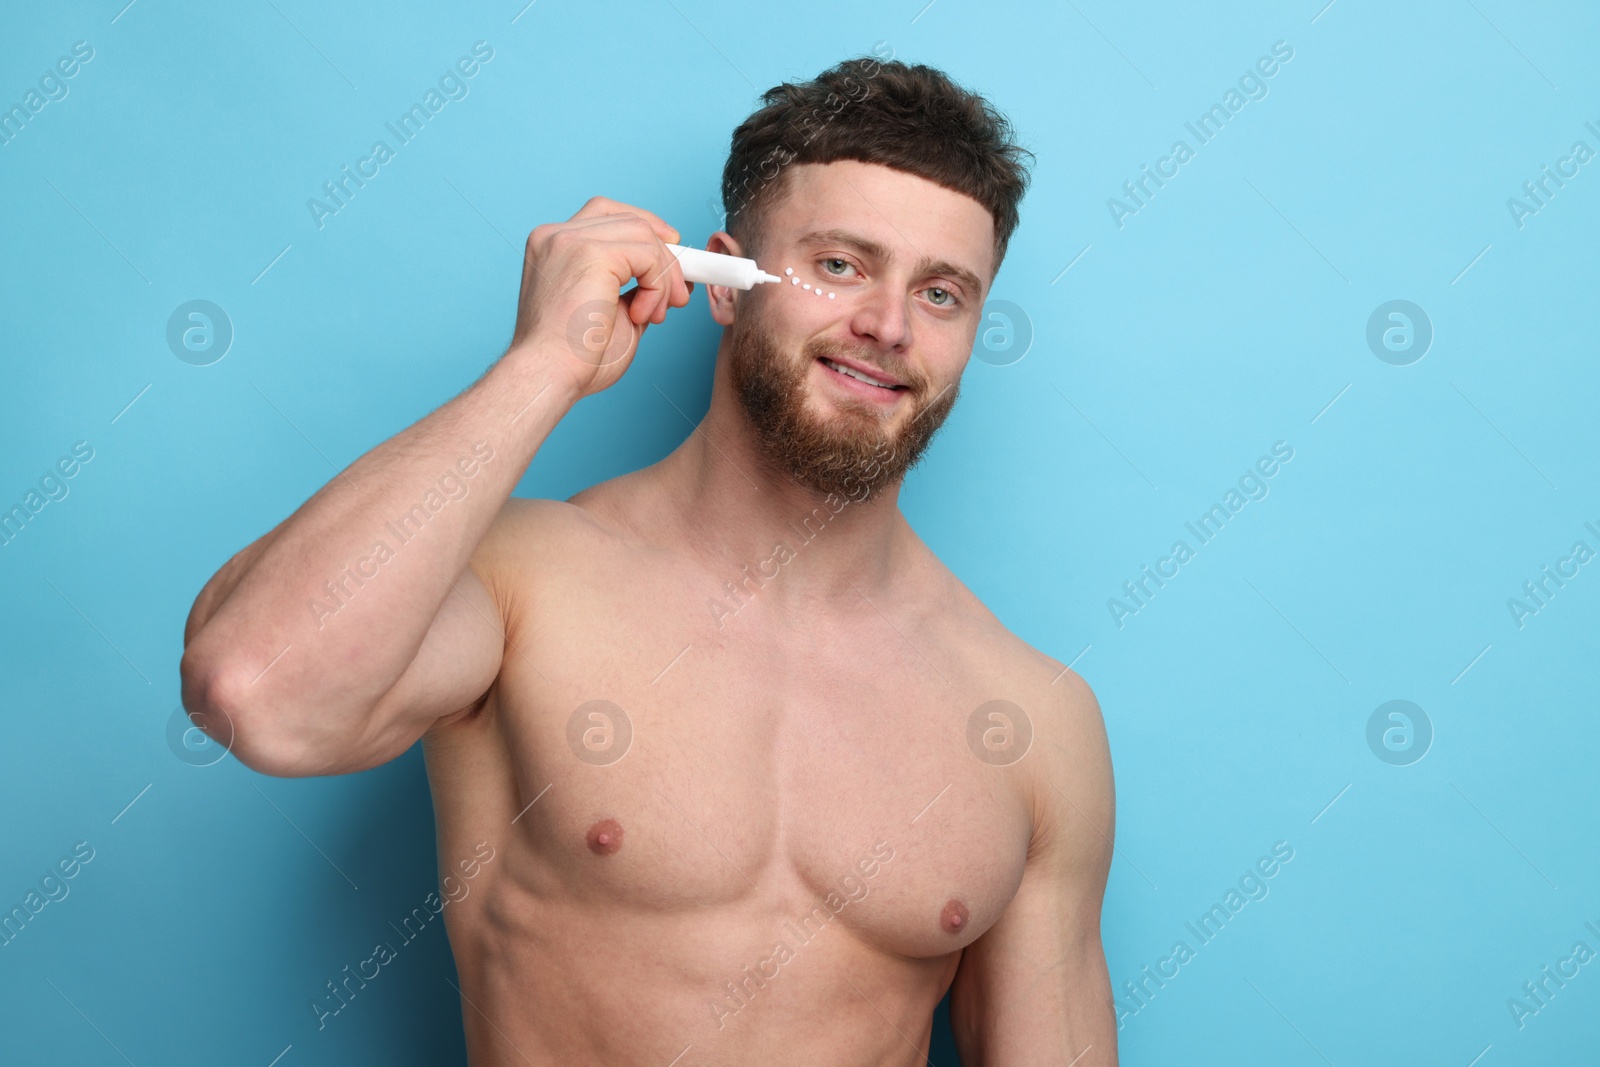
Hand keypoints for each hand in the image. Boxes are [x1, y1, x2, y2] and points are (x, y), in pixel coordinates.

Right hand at [507, 196, 694, 398]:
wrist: (549, 376)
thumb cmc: (574, 357)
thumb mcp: (612, 312)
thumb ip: (636, 287)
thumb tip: (674, 276)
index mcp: (553, 246)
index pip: (607, 214)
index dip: (646, 230)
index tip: (669, 260)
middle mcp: (555, 235)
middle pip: (629, 218)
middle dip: (663, 255)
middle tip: (675, 298)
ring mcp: (569, 239)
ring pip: (643, 234)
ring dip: (663, 276)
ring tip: (655, 314)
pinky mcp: (589, 252)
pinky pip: (647, 253)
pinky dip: (657, 285)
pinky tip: (642, 314)